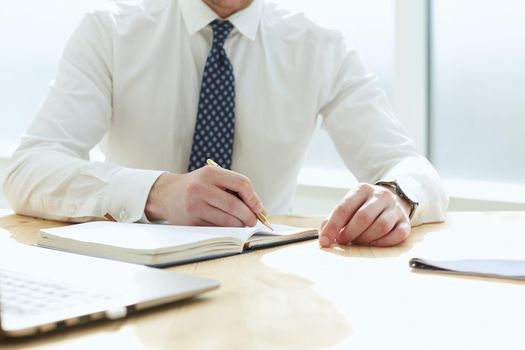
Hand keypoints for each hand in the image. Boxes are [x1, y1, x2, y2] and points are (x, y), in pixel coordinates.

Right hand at [145, 166, 264, 226]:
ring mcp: (194, 205)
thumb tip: (257, 208)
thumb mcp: (212, 177)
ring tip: (242, 224)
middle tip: (253, 221)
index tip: (259, 208)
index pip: (242, 184)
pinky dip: (226, 229)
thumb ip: (233, 187)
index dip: (254, 198)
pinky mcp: (190, 221)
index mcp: (211, 173)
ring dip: (239, 225)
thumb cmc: (197, 186)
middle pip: (235, 205)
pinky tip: (228, 227)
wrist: (166, 194)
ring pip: (227, 220)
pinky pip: (216, 228)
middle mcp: (201, 188)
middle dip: (249, 216)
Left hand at [319, 183, 411, 246]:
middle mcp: (381, 195)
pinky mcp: (405, 221)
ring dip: (365, 239)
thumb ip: (334, 219)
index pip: (344, 208)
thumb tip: (324, 236)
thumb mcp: (348, 206)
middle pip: (363, 217)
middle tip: (342, 241)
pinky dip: (382, 242)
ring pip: (381, 226)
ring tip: (357, 241)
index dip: (333, 227)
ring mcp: (395, 208)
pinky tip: (373, 243)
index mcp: (362, 189)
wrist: (390, 200)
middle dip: (349, 233)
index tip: (324, 241)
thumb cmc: (363, 207)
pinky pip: (396, 235)